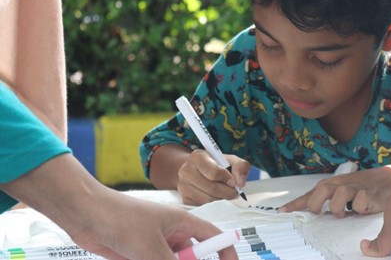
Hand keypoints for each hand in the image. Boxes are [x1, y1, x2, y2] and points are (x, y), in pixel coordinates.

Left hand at [71, 190, 238, 259]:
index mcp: (182, 223)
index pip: (213, 237)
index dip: (225, 252)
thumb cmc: (121, 218)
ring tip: (139, 256)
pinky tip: (129, 258)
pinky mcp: (136, 256)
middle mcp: (171, 235)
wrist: (85, 215)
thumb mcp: (151, 247)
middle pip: (191, 259)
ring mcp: (153, 246)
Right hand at [177, 149, 250, 205]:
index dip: (227, 179)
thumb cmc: (216, 165)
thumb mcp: (230, 160)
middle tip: (234, 193)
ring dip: (221, 199)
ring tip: (226, 194)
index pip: (214, 172)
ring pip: (207, 199)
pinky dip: (213, 204)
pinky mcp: (184, 199)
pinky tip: (216, 197)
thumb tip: (240, 183)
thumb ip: (240, 166)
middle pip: (211, 188)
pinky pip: (202, 206)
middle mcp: (186, 170)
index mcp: (198, 157)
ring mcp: (182, 186)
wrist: (199, 170)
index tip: (233, 182)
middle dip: (227, 192)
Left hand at [279, 165, 390, 216]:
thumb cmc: (360, 186)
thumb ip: (324, 200)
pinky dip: (359, 208)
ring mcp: (354, 188)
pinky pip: (360, 203)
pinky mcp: (369, 195)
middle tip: (320, 213)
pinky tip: (362, 209)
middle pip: (320, 192)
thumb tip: (304, 210)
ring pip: (338, 197)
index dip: (295, 204)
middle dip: (316, 205)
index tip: (281, 212)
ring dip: (338, 208)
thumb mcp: (340, 190)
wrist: (388, 179)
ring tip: (344, 212)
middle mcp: (340, 185)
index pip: (309, 195)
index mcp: (330, 185)